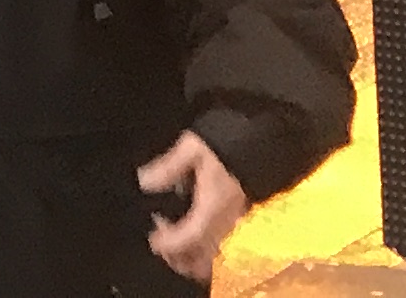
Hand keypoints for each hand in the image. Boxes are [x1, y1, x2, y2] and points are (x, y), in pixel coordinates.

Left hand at [137, 130, 247, 281]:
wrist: (261, 145)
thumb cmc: (226, 146)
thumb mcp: (193, 148)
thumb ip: (169, 167)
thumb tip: (144, 181)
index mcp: (212, 207)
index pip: (189, 237)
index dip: (169, 244)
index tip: (153, 239)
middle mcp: (225, 224)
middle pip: (202, 260)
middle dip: (178, 258)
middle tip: (161, 241)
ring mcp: (235, 227)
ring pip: (212, 259)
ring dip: (191, 259)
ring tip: (174, 242)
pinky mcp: (240, 225)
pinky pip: (222, 252)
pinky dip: (204, 254)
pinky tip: (192, 237)